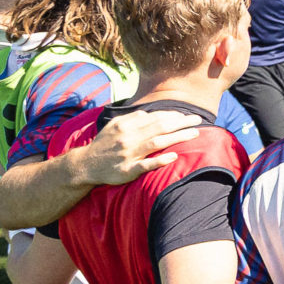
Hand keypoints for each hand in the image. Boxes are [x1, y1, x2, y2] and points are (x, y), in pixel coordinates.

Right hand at [74, 110, 205, 184]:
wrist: (86, 165)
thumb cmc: (104, 144)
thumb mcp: (114, 126)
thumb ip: (131, 119)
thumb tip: (148, 113)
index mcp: (126, 125)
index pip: (154, 118)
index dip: (172, 116)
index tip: (186, 116)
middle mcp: (128, 137)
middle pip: (160, 127)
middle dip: (181, 122)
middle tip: (198, 120)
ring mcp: (129, 154)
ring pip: (157, 143)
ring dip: (177, 137)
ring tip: (195, 134)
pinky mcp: (128, 170)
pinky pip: (146, 165)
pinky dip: (160, 160)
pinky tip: (174, 156)